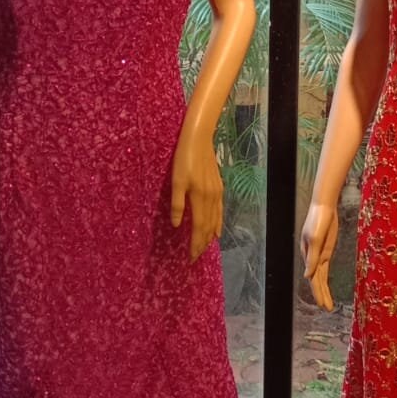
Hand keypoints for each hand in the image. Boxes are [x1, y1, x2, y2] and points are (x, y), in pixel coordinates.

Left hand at [170, 127, 222, 261]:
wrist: (199, 140)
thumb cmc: (184, 159)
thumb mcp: (176, 181)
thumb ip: (177, 204)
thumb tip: (176, 225)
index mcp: (200, 198)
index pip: (199, 227)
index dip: (195, 244)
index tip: (190, 257)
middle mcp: (211, 199)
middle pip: (208, 227)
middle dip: (202, 244)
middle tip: (195, 257)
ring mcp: (217, 194)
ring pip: (215, 220)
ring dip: (209, 236)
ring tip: (204, 248)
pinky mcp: (219, 188)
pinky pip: (220, 211)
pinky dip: (218, 224)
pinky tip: (217, 231)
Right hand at [301, 201, 338, 310]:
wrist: (324, 207)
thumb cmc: (317, 220)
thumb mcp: (314, 239)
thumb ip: (312, 258)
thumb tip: (308, 276)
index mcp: (308, 256)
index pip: (313, 279)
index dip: (318, 292)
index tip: (322, 304)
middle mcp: (312, 258)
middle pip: (316, 281)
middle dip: (321, 295)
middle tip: (327, 309)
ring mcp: (319, 255)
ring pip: (320, 277)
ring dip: (323, 291)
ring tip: (327, 304)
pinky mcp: (326, 250)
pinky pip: (324, 269)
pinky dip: (324, 279)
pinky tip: (324, 288)